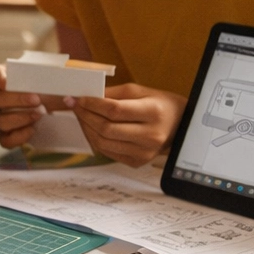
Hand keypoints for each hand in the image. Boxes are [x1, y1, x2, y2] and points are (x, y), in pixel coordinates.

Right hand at [0, 65, 49, 148]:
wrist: (54, 108)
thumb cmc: (49, 90)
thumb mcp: (52, 80)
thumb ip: (52, 77)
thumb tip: (62, 78)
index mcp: (5, 78)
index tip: (7, 83)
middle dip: (14, 99)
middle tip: (36, 100)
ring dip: (19, 118)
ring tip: (38, 115)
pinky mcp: (3, 135)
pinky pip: (4, 140)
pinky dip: (19, 136)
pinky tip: (33, 129)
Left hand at [70, 84, 185, 166]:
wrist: (180, 127)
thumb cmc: (159, 105)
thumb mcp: (140, 91)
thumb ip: (113, 93)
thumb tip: (86, 96)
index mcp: (153, 112)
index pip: (114, 110)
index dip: (92, 104)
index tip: (77, 98)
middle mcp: (150, 135)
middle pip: (106, 128)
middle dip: (85, 116)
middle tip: (74, 106)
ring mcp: (144, 152)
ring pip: (103, 143)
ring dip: (86, 129)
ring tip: (81, 117)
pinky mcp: (138, 162)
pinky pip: (108, 152)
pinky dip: (95, 140)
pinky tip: (91, 129)